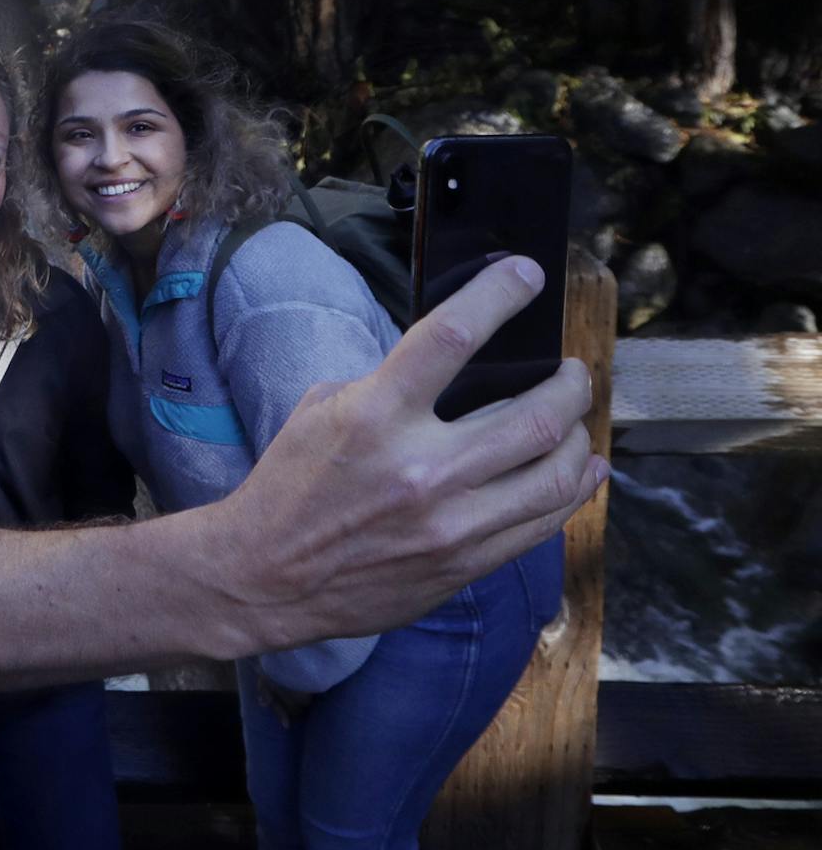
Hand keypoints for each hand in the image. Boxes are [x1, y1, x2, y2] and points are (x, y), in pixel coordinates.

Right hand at [218, 256, 602, 650]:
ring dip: (577, 435)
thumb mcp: (322, 411)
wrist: (268, 576)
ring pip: (554, 473)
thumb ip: (387, 386)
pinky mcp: (464, 563)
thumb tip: (449, 370)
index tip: (526, 274)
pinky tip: (581, 469)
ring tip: (575, 418)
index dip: (498, 296)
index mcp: (375, 415)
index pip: (451, 337)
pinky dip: (573, 489)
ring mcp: (450, 522)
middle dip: (569, 383)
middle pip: (533, 415)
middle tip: (572, 370)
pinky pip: (542, 522)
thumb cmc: (290, 485)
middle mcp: (421, 467)